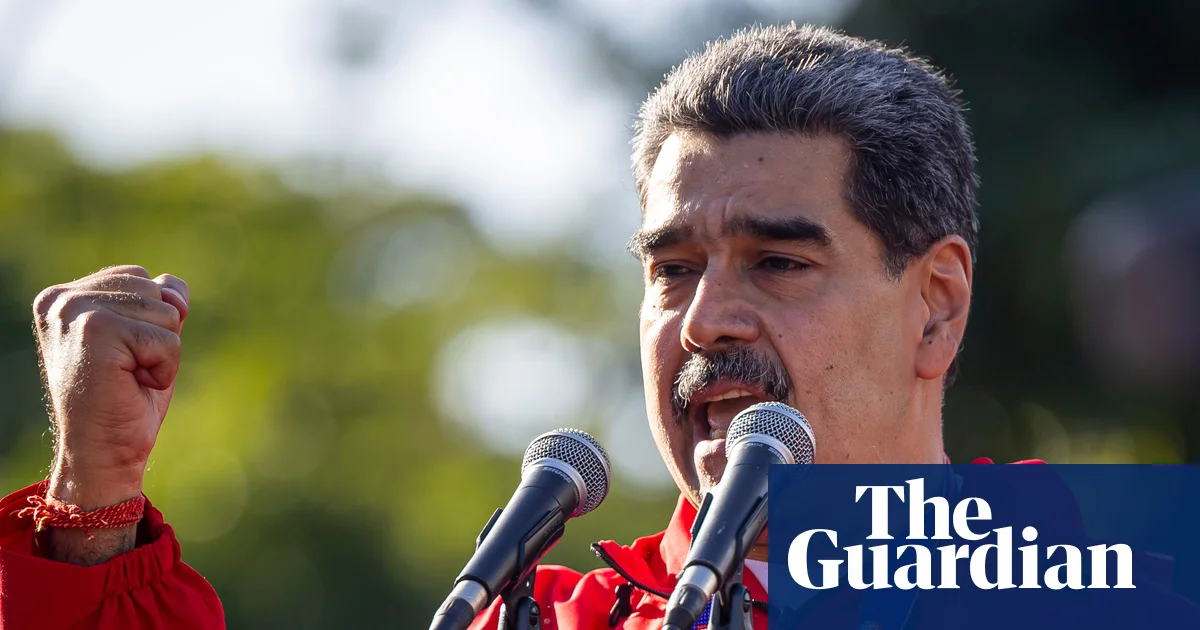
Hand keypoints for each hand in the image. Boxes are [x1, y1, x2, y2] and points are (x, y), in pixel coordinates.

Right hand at [32, 265, 187, 563]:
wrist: (102, 454)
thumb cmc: (125, 400)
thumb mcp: (146, 339)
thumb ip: (158, 302)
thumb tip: (174, 291)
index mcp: (65, 296)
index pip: (143, 277)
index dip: (152, 322)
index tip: (120, 357)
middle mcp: (62, 299)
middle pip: (157, 290)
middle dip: (158, 336)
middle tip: (125, 371)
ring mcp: (75, 311)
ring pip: (166, 313)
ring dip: (161, 354)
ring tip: (127, 378)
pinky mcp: (97, 329)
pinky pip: (168, 340)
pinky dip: (164, 369)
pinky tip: (133, 386)